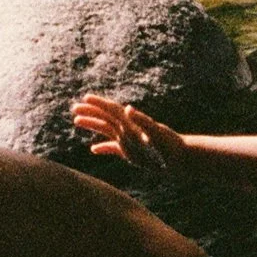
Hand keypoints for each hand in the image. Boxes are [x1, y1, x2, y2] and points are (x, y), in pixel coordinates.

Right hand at [72, 96, 188, 172]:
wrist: (183, 158)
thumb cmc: (170, 146)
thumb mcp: (156, 133)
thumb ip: (142, 121)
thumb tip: (127, 108)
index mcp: (133, 124)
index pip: (113, 111)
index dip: (99, 104)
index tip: (85, 98)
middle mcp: (129, 130)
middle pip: (106, 118)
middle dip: (91, 112)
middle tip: (74, 107)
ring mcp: (130, 140)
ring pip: (107, 130)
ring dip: (93, 125)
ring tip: (76, 121)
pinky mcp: (133, 153)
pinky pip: (114, 148)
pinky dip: (103, 148)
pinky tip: (93, 149)